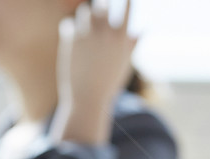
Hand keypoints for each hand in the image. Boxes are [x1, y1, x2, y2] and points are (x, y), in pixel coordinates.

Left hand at [54, 0, 137, 143]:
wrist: (88, 98)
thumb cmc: (109, 83)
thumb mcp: (124, 64)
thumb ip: (131, 45)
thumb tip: (141, 31)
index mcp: (121, 39)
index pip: (127, 10)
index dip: (127, 2)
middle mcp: (105, 33)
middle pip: (102, 6)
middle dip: (101, 8)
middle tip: (100, 12)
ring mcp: (87, 34)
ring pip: (85, 11)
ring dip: (85, 17)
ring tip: (85, 28)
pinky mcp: (70, 38)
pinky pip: (68, 24)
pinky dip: (70, 30)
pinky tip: (72, 42)